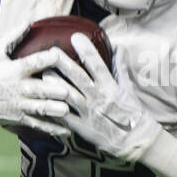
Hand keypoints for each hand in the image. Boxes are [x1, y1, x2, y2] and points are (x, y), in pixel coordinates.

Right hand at [0, 42, 71, 136]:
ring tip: (67, 110)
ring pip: (39, 108)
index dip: (46, 58)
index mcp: (14, 70)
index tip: (60, 54)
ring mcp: (18, 105)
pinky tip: (66, 130)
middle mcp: (17, 88)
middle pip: (39, 88)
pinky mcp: (19, 118)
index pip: (33, 63)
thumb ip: (13, 36)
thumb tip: (29, 20)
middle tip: (69, 90)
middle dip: (53, 90)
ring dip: (53, 110)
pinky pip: (37, 124)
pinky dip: (51, 128)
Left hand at [45, 32, 161, 163]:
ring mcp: (89, 113)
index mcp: (110, 87)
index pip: (97, 65)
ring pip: (70, 96)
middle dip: (64, 63)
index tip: (76, 36)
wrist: (135, 140)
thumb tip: (119, 48)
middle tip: (51, 51)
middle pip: (79, 78)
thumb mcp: (127, 89)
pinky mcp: (82, 128)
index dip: (87, 50)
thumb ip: (120, 68)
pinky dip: (53, 110)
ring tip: (42, 73)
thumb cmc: (132, 113)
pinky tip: (41, 102)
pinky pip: (65, 118)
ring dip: (55, 84)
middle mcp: (99, 98)